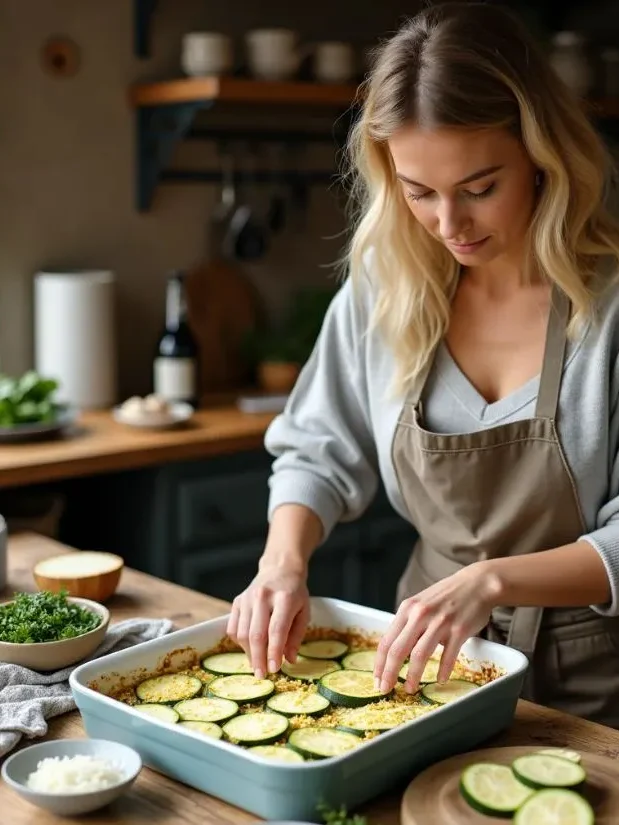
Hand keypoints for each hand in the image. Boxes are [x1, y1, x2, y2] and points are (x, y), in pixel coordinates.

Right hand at [226, 564, 309, 678]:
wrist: (280, 568)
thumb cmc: (295, 593)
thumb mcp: (304, 611)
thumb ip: (296, 636)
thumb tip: (289, 660)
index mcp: (284, 598)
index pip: (276, 630)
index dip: (274, 652)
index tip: (274, 669)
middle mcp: (263, 596)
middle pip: (256, 634)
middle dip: (258, 658)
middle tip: (262, 675)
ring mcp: (247, 598)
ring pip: (242, 633)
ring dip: (249, 653)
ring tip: (257, 663)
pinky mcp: (237, 601)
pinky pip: (233, 628)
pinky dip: (239, 642)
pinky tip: (249, 647)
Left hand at [373, 562, 500, 693]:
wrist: (476, 584)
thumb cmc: (446, 597)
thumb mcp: (421, 604)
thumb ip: (408, 624)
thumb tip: (395, 651)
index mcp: (407, 609)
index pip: (386, 641)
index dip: (379, 663)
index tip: (376, 679)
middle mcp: (421, 615)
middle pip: (398, 650)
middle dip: (389, 674)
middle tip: (385, 690)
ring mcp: (440, 622)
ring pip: (420, 655)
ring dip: (413, 676)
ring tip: (410, 689)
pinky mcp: (459, 630)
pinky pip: (448, 656)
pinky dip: (443, 670)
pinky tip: (440, 680)